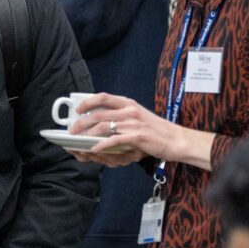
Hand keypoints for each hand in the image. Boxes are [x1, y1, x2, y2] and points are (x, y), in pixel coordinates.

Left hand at [67, 93, 214, 170]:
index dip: (87, 102)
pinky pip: (113, 140)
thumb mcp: (138, 116)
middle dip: (81, 123)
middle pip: (98, 114)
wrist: (176, 139)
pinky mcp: (136, 137)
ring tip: (79, 142)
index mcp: (129, 103)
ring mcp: (132, 123)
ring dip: (87, 135)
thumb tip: (100, 121)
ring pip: (102, 127)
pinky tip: (94, 150)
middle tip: (72, 130)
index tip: (78, 109)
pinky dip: (101, 145)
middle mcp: (129, 111)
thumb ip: (122, 116)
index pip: (103, 97)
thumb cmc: (156, 130)